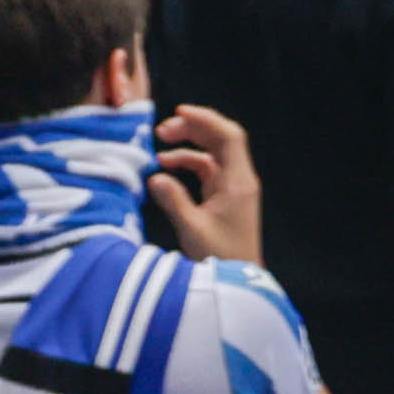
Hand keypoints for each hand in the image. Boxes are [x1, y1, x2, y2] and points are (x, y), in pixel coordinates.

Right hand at [144, 103, 264, 272]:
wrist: (237, 280)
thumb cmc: (220, 257)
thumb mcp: (192, 229)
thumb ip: (173, 200)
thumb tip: (154, 177)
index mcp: (238, 182)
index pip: (228, 136)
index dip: (206, 119)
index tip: (179, 112)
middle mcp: (239, 180)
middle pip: (219, 140)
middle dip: (191, 129)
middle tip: (161, 131)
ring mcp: (233, 188)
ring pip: (211, 155)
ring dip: (186, 148)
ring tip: (159, 151)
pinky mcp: (224, 197)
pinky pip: (207, 171)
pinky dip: (188, 165)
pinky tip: (166, 170)